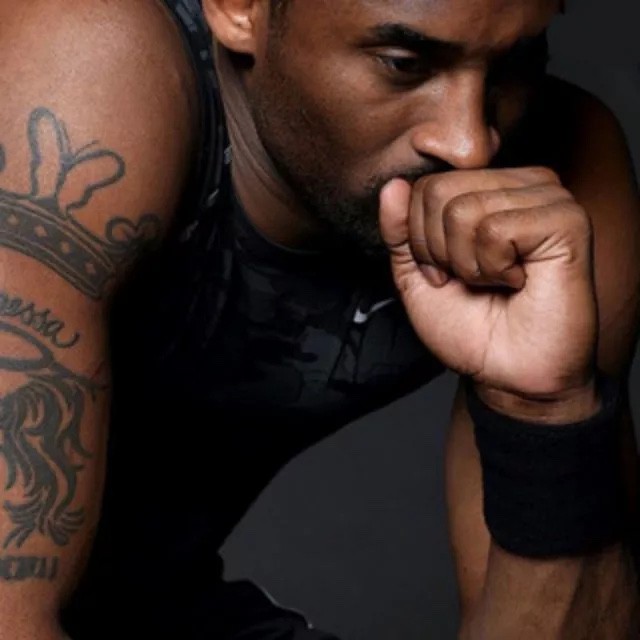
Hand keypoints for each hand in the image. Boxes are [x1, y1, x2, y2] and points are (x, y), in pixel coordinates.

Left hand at [379, 167, 597, 411]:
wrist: (509, 376)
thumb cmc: (469, 327)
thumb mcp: (416, 276)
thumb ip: (400, 231)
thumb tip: (392, 186)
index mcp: (491, 188)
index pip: (425, 186)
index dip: (421, 241)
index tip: (449, 273)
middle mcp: (522, 185)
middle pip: (439, 192)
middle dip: (440, 252)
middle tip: (474, 280)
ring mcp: (549, 198)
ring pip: (463, 211)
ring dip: (468, 265)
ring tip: (498, 282)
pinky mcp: (567, 221)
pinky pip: (495, 229)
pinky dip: (494, 268)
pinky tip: (519, 282)